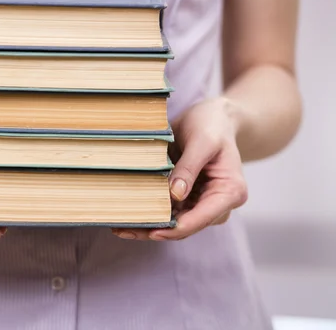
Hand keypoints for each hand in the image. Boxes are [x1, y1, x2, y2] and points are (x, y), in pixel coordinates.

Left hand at [112, 97, 247, 240]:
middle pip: (185, 226)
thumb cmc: (212, 125)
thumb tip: (175, 195)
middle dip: (156, 230)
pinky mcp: (189, 198)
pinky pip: (169, 211)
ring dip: (149, 225)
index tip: (152, 231)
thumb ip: (189, 168)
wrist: (214, 117)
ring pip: (174, 223)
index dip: (176, 229)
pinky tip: (127, 214)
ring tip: (118, 226)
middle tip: (123, 230)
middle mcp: (219, 204)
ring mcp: (203, 203)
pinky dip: (151, 213)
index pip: (202, 218)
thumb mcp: (202, 141)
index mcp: (231, 192)